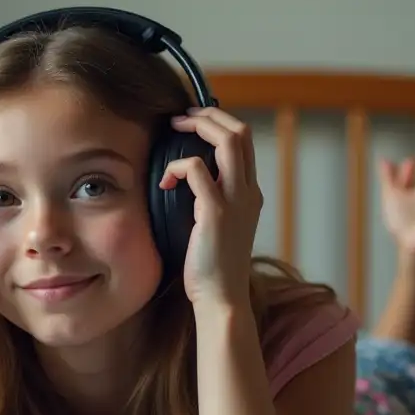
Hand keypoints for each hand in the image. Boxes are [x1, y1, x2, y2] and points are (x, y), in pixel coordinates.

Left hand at [160, 107, 262, 309]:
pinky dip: (177, 167)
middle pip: (240, 132)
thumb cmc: (211, 268)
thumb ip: (209, 201)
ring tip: (174, 130)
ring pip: (227, 140)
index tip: (194, 124)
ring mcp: (236, 201)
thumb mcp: (217, 227)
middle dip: (209, 116)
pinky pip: (196, 169)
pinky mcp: (216, 212)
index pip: (244, 142)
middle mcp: (249, 192)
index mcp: (250, 194)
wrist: (221, 299)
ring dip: (198, 127)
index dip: (220, 124)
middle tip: (181, 118)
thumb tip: (186, 181)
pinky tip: (164, 183)